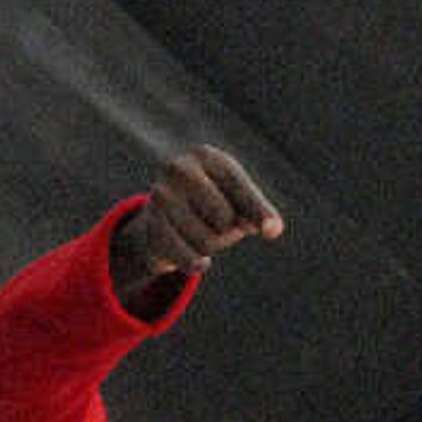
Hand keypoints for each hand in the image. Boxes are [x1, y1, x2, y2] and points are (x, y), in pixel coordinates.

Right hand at [112, 144, 282, 311]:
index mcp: (207, 157)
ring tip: (200, 232)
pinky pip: (189, 258)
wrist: (160, 217)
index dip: (259, 212)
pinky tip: (199, 261)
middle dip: (229, 230)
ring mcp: (160, 195)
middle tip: (217, 223)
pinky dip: (198, 264)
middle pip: (225, 220)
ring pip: (208, 242)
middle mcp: (179, 169)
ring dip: (212, 247)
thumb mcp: (238, 202)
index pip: (240, 188)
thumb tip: (272, 228)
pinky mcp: (149, 224)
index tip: (272, 232)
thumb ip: (257, 213)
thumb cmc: (213, 204)